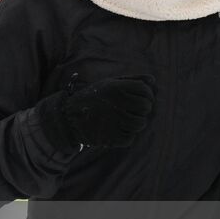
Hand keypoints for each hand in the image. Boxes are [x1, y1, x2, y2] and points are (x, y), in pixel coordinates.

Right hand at [39, 74, 154, 151]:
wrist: (67, 117)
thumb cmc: (93, 98)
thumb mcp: (109, 84)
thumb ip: (132, 80)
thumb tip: (153, 81)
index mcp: (115, 88)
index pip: (145, 90)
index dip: (148, 94)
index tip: (143, 98)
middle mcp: (116, 103)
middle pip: (146, 107)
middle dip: (143, 109)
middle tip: (133, 110)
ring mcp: (114, 121)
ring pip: (140, 124)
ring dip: (135, 123)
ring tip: (125, 120)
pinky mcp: (111, 137)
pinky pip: (130, 138)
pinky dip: (126, 135)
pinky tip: (115, 129)